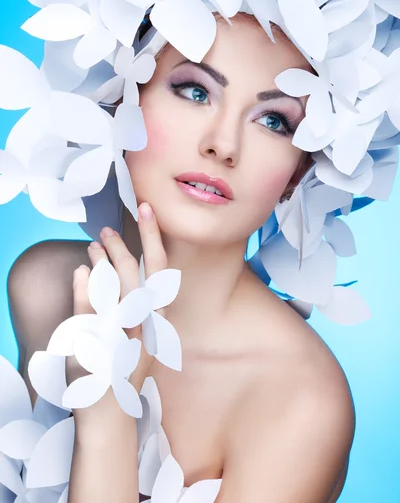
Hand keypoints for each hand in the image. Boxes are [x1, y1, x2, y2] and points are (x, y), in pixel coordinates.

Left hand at [66, 202, 167, 391]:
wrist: (110, 412)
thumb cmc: (122, 368)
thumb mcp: (137, 333)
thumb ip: (134, 301)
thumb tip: (123, 268)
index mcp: (157, 318)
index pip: (160, 268)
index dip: (153, 236)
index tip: (146, 208)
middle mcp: (147, 324)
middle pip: (139, 271)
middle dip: (123, 244)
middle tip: (106, 229)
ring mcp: (126, 335)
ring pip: (117, 286)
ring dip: (103, 260)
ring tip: (92, 245)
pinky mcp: (103, 347)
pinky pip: (95, 309)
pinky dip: (87, 287)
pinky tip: (80, 270)